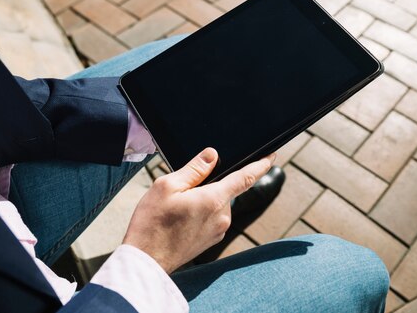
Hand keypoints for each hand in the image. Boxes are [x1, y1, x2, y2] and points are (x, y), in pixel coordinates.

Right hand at [123, 147, 275, 272]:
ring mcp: (217, 231)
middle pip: (223, 189)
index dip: (261, 165)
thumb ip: (194, 169)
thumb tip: (212, 155)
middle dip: (207, 185)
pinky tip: (178, 220)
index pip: (245, 178)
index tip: (271, 156)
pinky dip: (199, 214)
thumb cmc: (152, 224)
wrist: (145, 261)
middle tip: (180, 192)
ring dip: (201, 200)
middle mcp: (222, 217)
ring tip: (174, 210)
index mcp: (214, 199)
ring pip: (215, 204)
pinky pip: (210, 218)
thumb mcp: (167, 186)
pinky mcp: (210, 241)